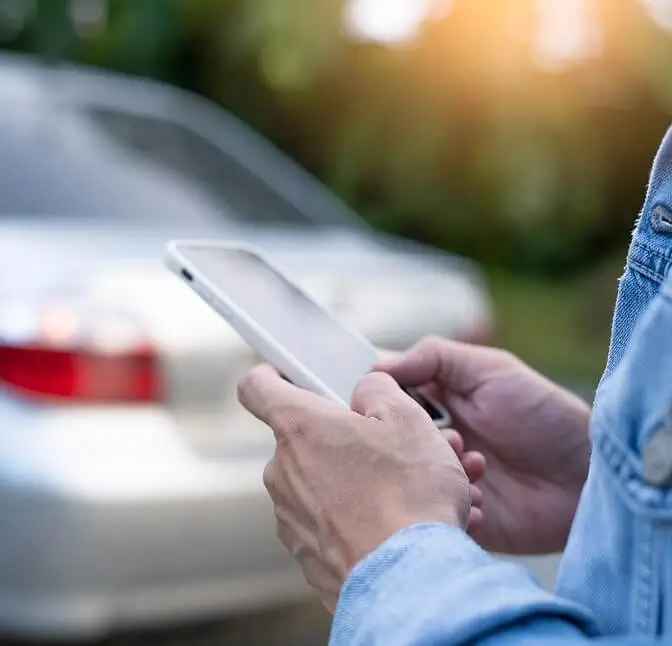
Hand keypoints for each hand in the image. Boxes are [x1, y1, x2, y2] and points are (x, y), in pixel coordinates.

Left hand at [238, 364, 475, 611]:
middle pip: (304, 437)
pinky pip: (329, 520)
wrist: (410, 582)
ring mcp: (291, 516)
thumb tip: (363, 392)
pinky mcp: (307, 553)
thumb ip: (377, 389)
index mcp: (300, 428)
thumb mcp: (407, 420)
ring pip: (322, 481)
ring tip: (407, 489)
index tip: (288, 374)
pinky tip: (396, 522)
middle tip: (389, 444)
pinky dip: (356, 515)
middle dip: (343, 436)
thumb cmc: (409, 495)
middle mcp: (283, 472)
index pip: (257, 387)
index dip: (271, 374)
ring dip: (357, 477)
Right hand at [376, 338, 591, 554]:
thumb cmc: (544, 415)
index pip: (390, 398)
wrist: (589, 477)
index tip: (376, 401)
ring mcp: (444, 478)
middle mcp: (434, 440)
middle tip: (450, 437)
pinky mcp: (456, 515)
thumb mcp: (491, 369)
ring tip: (478, 466)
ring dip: (436, 473)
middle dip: (412, 439)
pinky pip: (431, 515)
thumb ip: (434, 357)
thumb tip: (375, 365)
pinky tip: (483, 499)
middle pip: (393, 439)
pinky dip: (451, 506)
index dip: (381, 399)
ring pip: (410, 478)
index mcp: (437, 403)